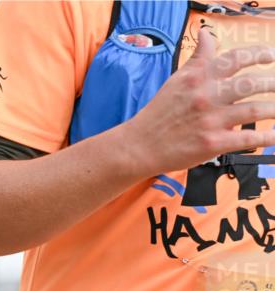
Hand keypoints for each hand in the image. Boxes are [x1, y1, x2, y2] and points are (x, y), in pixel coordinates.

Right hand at [121, 30, 274, 175]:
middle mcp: (206, 96)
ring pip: (254, 110)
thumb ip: (198, 58)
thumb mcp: (176, 80)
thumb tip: (207, 34)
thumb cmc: (158, 114)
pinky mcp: (212, 143)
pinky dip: (266, 137)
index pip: (236, 58)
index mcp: (198, 78)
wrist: (138, 146)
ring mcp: (210, 120)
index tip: (271, 56)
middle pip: (250, 83)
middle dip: (273, 82)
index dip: (259, 54)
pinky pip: (246, 139)